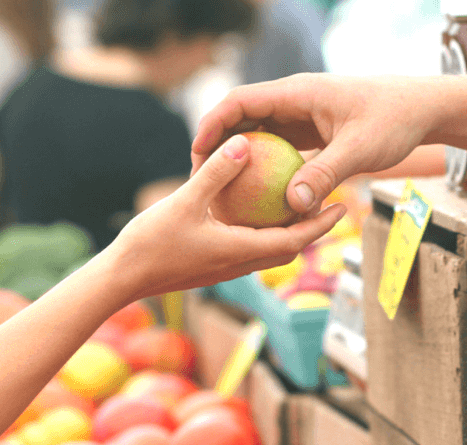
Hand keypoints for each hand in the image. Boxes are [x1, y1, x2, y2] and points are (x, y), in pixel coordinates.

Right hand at [108, 133, 346, 303]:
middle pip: (290, 248)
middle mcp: (241, 264)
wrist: (124, 279)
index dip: (321, 225)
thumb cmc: (151, 243)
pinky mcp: (214, 266)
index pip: (296, 240)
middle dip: (313, 229)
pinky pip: (250, 248)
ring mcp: (228, 268)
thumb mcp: (184, 202)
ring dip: (290, 232)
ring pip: (270, 250)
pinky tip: (256, 213)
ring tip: (300, 206)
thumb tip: (244, 143)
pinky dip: (264, 232)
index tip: (343, 207)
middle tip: (330, 204)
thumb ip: (216, 173)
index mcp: (242, 251)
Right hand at [191, 74, 435, 215]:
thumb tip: (292, 206)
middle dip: (219, 146)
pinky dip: (268, 170)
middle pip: (243, 119)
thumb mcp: (359, 150)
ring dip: (242, 161)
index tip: (197, 155)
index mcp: (297, 93)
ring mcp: (302, 117)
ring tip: (225, 193)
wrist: (421, 110)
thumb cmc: (393, 121)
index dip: (213, 126)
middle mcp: (294, 102)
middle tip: (202, 180)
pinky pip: (281, 150)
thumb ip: (325, 175)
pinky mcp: (313, 133)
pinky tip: (262, 198)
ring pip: (260, 136)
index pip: (240, 102)